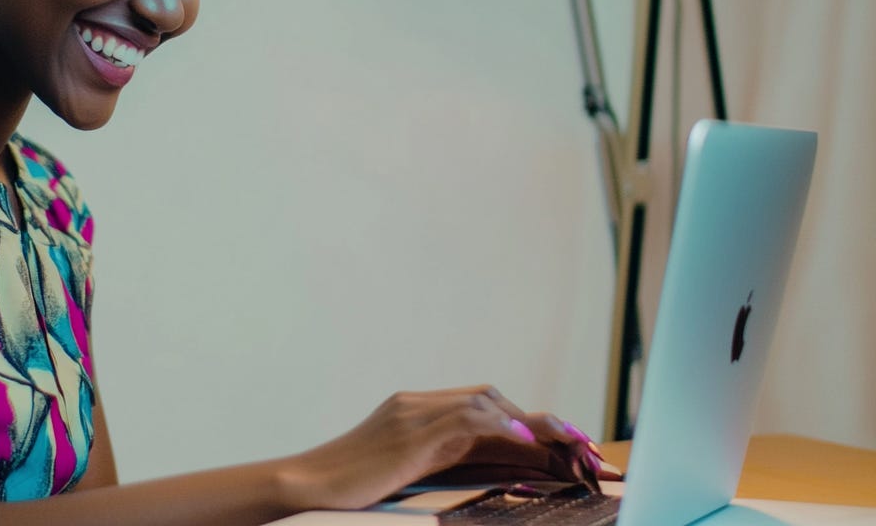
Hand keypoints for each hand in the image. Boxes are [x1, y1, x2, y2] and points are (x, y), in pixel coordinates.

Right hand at [282, 386, 605, 510]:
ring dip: (533, 423)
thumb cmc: (350, 488)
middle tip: (580, 445)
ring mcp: (412, 413)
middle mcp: (416, 403)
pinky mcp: (409, 431)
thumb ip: (444, 461)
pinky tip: (526, 444)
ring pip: (486, 402)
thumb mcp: (404, 471)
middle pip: (491, 399)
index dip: (524, 423)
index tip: (563, 444)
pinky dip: (501, 427)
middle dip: (539, 421)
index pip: (482, 407)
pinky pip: (466, 418)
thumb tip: (497, 469)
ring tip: (569, 443)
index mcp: (415, 411)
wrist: (307, 485)